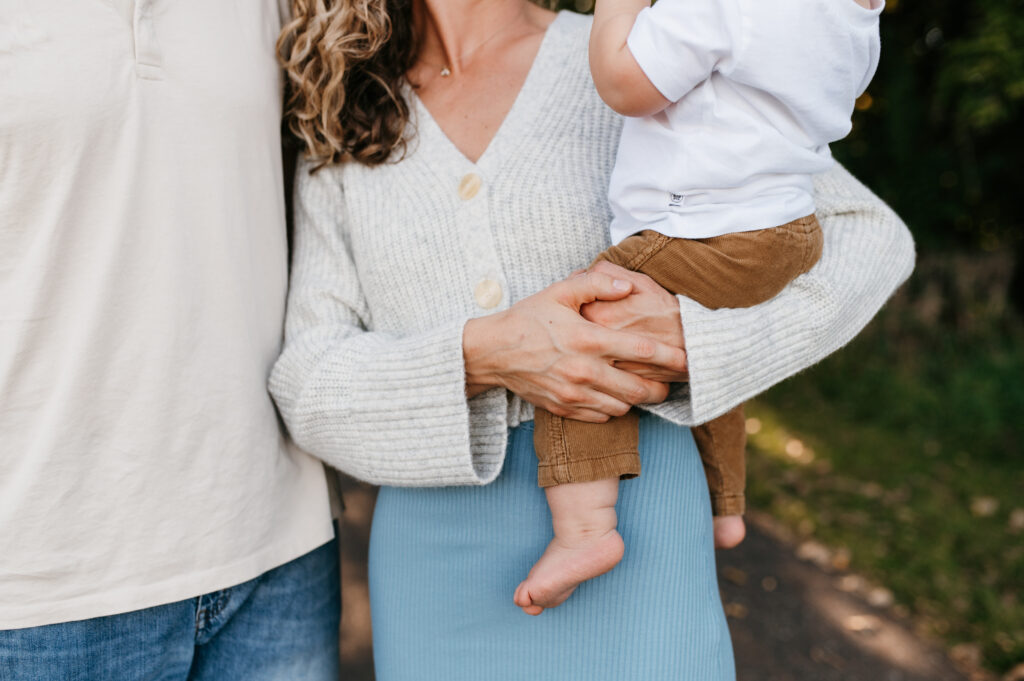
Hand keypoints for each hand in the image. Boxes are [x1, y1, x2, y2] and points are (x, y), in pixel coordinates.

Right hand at [463, 270, 685, 421]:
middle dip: (661, 388)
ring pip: (622, 406)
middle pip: (638, 388)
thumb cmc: (528, 318)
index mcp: (588, 339)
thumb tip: (629, 287)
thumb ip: (596, 285)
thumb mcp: (559, 292)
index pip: (641, 349)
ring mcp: (574, 393)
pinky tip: (616, 397)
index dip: (670, 356)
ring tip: (644, 389)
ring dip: (638, 400)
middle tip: (671, 383)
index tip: (687, 359)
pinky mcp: (564, 408)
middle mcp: (584, 370)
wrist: (492, 352)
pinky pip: (601, 416)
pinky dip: (614, 409)